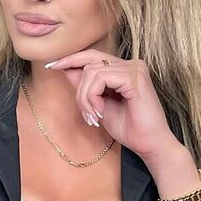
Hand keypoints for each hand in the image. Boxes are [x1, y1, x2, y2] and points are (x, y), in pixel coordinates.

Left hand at [46, 49, 178, 160]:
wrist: (149, 144)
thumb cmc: (128, 127)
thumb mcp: (98, 104)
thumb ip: (85, 86)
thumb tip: (65, 68)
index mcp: (123, 69)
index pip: (92, 56)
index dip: (70, 59)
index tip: (51, 65)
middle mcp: (130, 64)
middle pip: (89, 60)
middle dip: (78, 86)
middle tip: (84, 110)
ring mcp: (134, 68)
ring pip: (91, 72)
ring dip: (85, 97)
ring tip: (94, 115)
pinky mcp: (134, 77)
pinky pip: (100, 78)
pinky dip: (93, 96)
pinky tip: (101, 111)